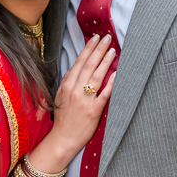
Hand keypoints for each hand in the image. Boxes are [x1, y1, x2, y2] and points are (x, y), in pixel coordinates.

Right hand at [49, 34, 116, 155]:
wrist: (63, 138)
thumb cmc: (63, 118)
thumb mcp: (59, 96)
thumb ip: (66, 81)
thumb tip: (73, 69)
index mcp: (67, 85)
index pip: (79, 62)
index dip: (88, 49)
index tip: (95, 38)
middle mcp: (75, 90)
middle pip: (88, 65)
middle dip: (98, 49)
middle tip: (107, 38)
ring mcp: (85, 100)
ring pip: (96, 76)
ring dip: (105, 62)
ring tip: (113, 51)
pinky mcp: (94, 111)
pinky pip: (104, 94)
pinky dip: (110, 83)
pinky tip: (116, 73)